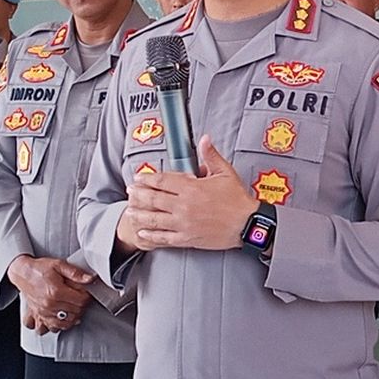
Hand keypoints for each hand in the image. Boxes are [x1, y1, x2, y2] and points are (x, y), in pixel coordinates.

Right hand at [7, 255, 93, 331]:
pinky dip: (55, 326)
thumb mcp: (59, 265)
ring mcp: (43, 313)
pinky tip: (60, 318)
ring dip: (72, 317)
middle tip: (80, 298)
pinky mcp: (37, 316)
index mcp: (56, 292)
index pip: (81, 301)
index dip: (87, 296)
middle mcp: (49, 305)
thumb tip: (90, 278)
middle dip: (82, 306)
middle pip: (75, 313)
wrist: (22, 272)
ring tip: (72, 308)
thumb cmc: (39, 269)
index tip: (86, 292)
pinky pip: (47, 329)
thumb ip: (76, 273)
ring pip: (64, 324)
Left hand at [120, 134, 258, 251]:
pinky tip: (142, 232)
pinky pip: (164, 238)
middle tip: (130, 192)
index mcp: (192, 188)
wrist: (247, 224)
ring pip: (154, 219)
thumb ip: (211, 156)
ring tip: (130, 211)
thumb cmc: (238, 200)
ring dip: (140, 214)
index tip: (139, 177)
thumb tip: (204, 139)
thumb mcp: (226, 173)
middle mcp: (184, 206)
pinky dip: (151, 235)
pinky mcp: (187, 239)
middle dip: (139, 194)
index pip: (163, 181)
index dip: (148, 178)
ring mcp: (184, 224)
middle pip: (154, 199)